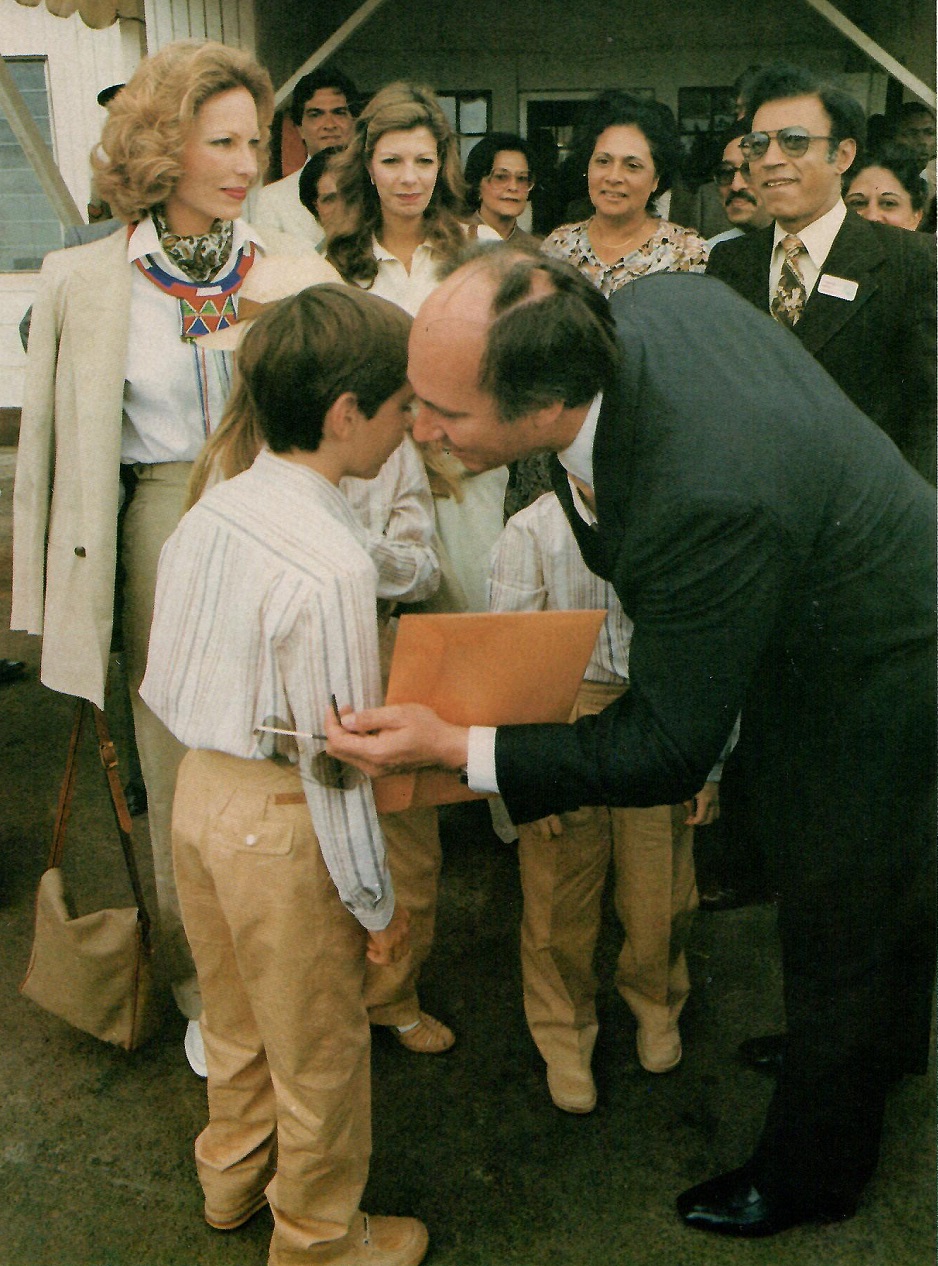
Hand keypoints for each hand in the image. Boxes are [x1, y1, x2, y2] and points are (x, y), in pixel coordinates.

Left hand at [325, 702, 469, 778]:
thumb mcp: (398, 714)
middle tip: (346, 709)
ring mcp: (376, 771)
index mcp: (375, 752)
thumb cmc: (426, 728)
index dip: (330, 723)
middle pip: (337, 751)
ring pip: (346, 754)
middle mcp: (371, 766)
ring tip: (358, 715)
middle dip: (336, 729)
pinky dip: (355, 741)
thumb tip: (345, 720)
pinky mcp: (381, 770)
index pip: (338, 741)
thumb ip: (369, 718)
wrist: (445, 749)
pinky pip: (358, 757)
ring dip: (345, 735)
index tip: (333, 706)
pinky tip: (367, 728)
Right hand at [366, 905, 410, 964]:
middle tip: (377, 948)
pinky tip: (369, 954)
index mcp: (405, 917)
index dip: (395, 941)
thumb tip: (378, 921)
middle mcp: (405, 928)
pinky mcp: (388, 944)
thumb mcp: (385, 905)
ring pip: (396, 956)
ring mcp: (398, 937)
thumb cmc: (376, 898)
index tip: (382, 940)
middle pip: (403, 949)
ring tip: (371, 950)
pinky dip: (378, 959)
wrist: (374, 899)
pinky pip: (386, 958)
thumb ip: (386, 913)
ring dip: (384, 955)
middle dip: (391, 952)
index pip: (404, 935)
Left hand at [685, 781, 719, 825]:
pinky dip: (710, 814)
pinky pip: (716, 811)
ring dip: (706, 819)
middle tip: (691, 820)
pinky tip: (702, 811)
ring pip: (715, 816)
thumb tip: (688, 815)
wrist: (707, 770)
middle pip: (709, 820)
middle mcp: (713, 802)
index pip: (701, 818)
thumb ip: (688, 804)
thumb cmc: (695, 779)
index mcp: (705, 800)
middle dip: (700, 822)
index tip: (686, 821)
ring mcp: (716, 800)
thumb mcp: (689, 791)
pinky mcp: (717, 798)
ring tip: (697, 816)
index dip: (693, 822)